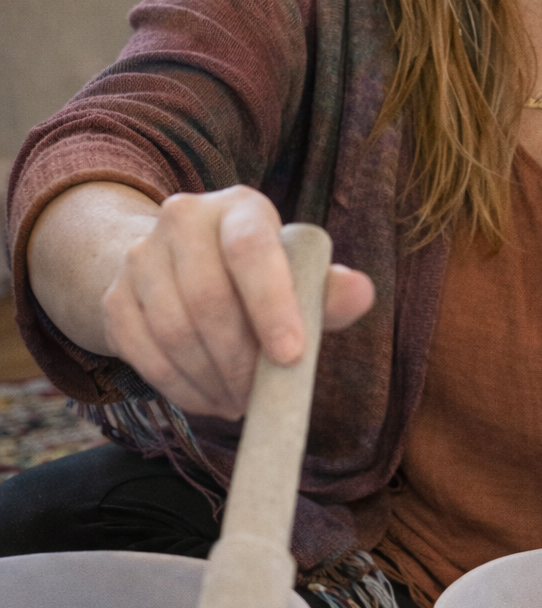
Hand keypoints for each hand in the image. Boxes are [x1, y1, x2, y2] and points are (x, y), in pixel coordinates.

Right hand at [100, 185, 373, 418]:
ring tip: (238, 400)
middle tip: (259, 395)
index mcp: (239, 207)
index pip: (250, 249)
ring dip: (211, 380)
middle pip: (208, 300)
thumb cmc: (257, 277)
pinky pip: (144, 355)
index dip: (271, 304)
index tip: (291, 356)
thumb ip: (329, 289)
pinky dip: (180, 388)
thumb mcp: (297, 275)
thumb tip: (360, 293)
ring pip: (174, 332)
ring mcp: (141, 257)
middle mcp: (182, 218)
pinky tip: (208, 397)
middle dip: (239, 361)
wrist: (178, 267)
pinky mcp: (115, 298)